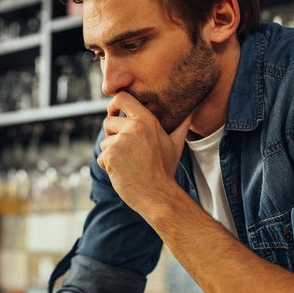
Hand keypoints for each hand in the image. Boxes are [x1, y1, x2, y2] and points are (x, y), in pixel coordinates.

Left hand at [98, 92, 190, 212]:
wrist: (158, 195)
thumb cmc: (165, 170)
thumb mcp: (175, 144)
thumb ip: (180, 125)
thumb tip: (192, 111)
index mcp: (148, 121)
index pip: (122, 98)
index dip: (113, 104)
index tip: (114, 113)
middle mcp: (134, 127)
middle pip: (108, 121)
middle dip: (112, 135)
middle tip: (126, 151)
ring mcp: (121, 141)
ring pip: (105, 142)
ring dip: (111, 154)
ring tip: (129, 165)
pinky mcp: (111, 155)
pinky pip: (101, 157)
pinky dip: (107, 167)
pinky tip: (123, 173)